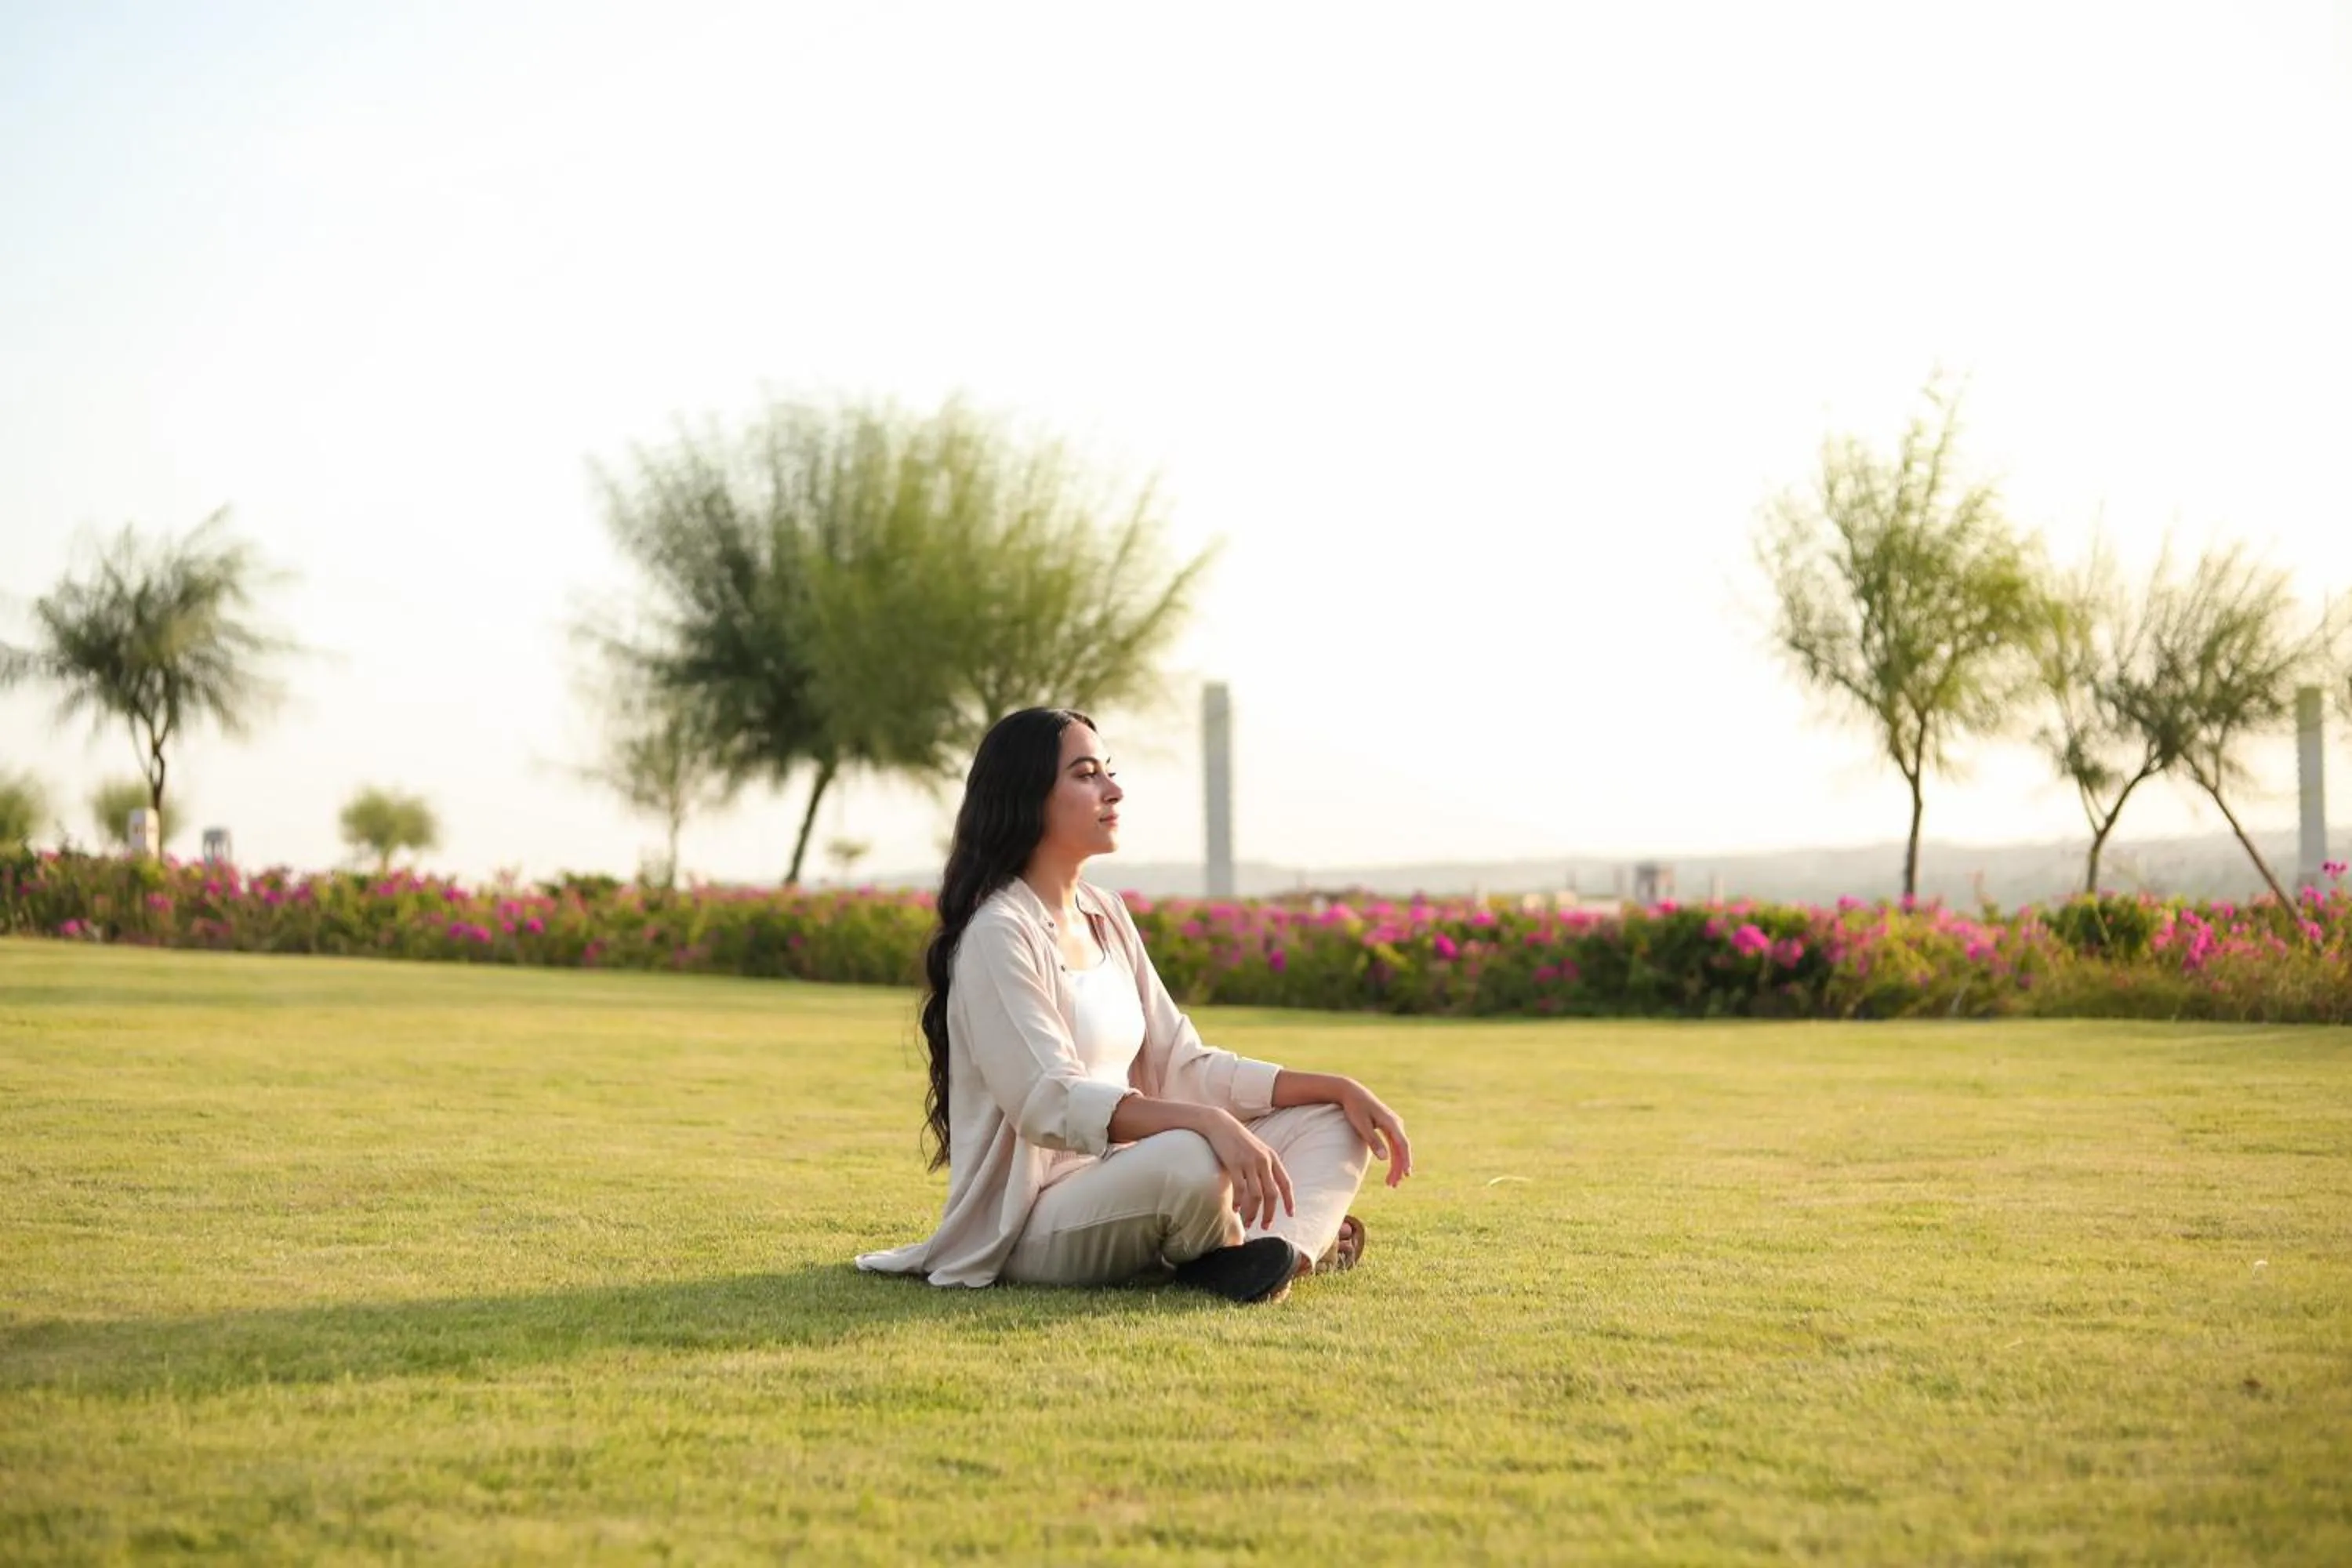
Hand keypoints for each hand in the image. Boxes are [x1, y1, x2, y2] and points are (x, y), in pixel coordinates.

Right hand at [1202, 1111, 1295, 1230]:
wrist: (1220, 1123)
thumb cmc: (1238, 1139)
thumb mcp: (1257, 1150)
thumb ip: (1265, 1166)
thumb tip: (1269, 1188)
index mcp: (1272, 1158)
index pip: (1285, 1183)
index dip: (1289, 1201)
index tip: (1290, 1215)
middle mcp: (1263, 1160)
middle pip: (1272, 1194)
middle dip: (1269, 1213)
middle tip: (1265, 1226)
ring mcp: (1249, 1162)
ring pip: (1256, 1195)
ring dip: (1252, 1212)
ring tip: (1247, 1222)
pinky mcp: (1234, 1163)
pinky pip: (1239, 1188)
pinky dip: (1239, 1202)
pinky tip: (1235, 1209)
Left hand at [1338, 1080, 1413, 1187]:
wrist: (1351, 1092)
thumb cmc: (1355, 1108)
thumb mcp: (1361, 1125)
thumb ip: (1373, 1141)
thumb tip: (1384, 1159)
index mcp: (1391, 1122)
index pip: (1403, 1144)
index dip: (1405, 1160)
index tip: (1406, 1174)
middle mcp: (1396, 1123)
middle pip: (1402, 1150)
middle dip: (1399, 1168)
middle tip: (1393, 1185)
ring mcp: (1394, 1125)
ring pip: (1399, 1149)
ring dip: (1396, 1165)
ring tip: (1391, 1183)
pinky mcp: (1389, 1127)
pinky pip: (1395, 1145)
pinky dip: (1393, 1157)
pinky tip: (1391, 1169)